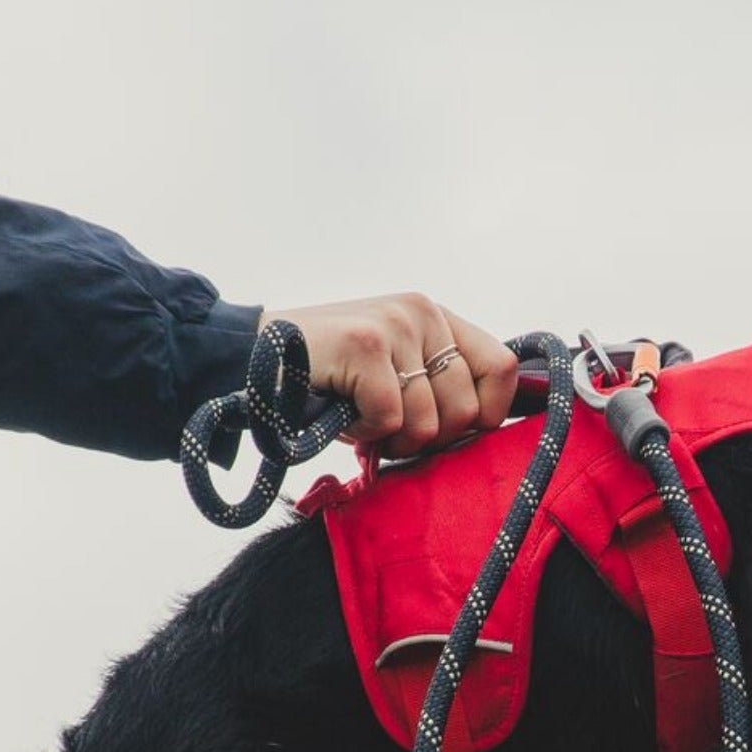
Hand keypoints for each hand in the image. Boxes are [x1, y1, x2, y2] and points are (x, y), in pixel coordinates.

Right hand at [263, 294, 519, 460]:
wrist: (249, 363)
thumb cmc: (328, 384)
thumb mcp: (396, 378)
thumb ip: (441, 389)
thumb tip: (489, 428)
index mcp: (438, 319)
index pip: (503, 369)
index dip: (486, 414)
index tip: (448, 431)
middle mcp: (422, 313)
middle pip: (467, 409)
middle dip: (426, 438)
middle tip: (384, 427)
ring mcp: (395, 324)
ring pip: (430, 422)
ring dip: (390, 438)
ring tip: (358, 416)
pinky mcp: (366, 344)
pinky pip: (390, 419)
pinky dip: (363, 432)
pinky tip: (340, 411)